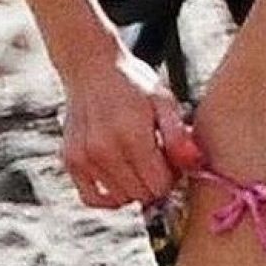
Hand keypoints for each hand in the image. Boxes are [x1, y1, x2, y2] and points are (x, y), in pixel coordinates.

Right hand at [61, 46, 203, 208]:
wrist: (92, 67)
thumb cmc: (133, 83)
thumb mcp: (163, 100)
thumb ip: (178, 136)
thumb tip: (194, 164)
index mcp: (132, 135)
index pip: (160, 184)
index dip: (173, 176)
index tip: (172, 159)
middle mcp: (105, 150)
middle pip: (142, 195)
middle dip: (156, 183)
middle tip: (157, 159)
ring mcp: (85, 158)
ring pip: (120, 199)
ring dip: (134, 188)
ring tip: (138, 161)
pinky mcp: (72, 161)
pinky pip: (91, 198)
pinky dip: (108, 196)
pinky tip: (119, 179)